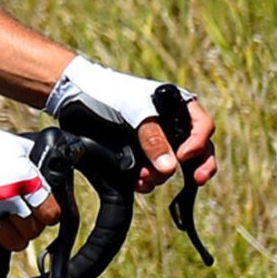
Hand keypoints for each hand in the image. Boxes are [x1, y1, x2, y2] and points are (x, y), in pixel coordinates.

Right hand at [0, 88, 60, 250]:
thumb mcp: (14, 145)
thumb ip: (33, 162)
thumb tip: (49, 170)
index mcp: (23, 177)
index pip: (49, 212)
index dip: (46, 214)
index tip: (40, 213)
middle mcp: (6, 196)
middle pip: (31, 231)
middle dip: (28, 227)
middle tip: (20, 220)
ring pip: (10, 243)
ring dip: (8, 237)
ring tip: (2, 228)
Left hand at [45, 56, 217, 193]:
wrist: (75, 97)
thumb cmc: (109, 94)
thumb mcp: (135, 112)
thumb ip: (153, 139)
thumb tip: (171, 168)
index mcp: (176, 107)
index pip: (202, 127)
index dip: (198, 142)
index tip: (184, 156)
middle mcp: (169, 126)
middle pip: (196, 150)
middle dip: (197, 167)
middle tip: (197, 179)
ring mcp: (154, 143)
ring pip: (171, 166)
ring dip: (161, 176)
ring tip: (144, 179)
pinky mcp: (138, 156)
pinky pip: (150, 173)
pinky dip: (147, 181)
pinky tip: (138, 183)